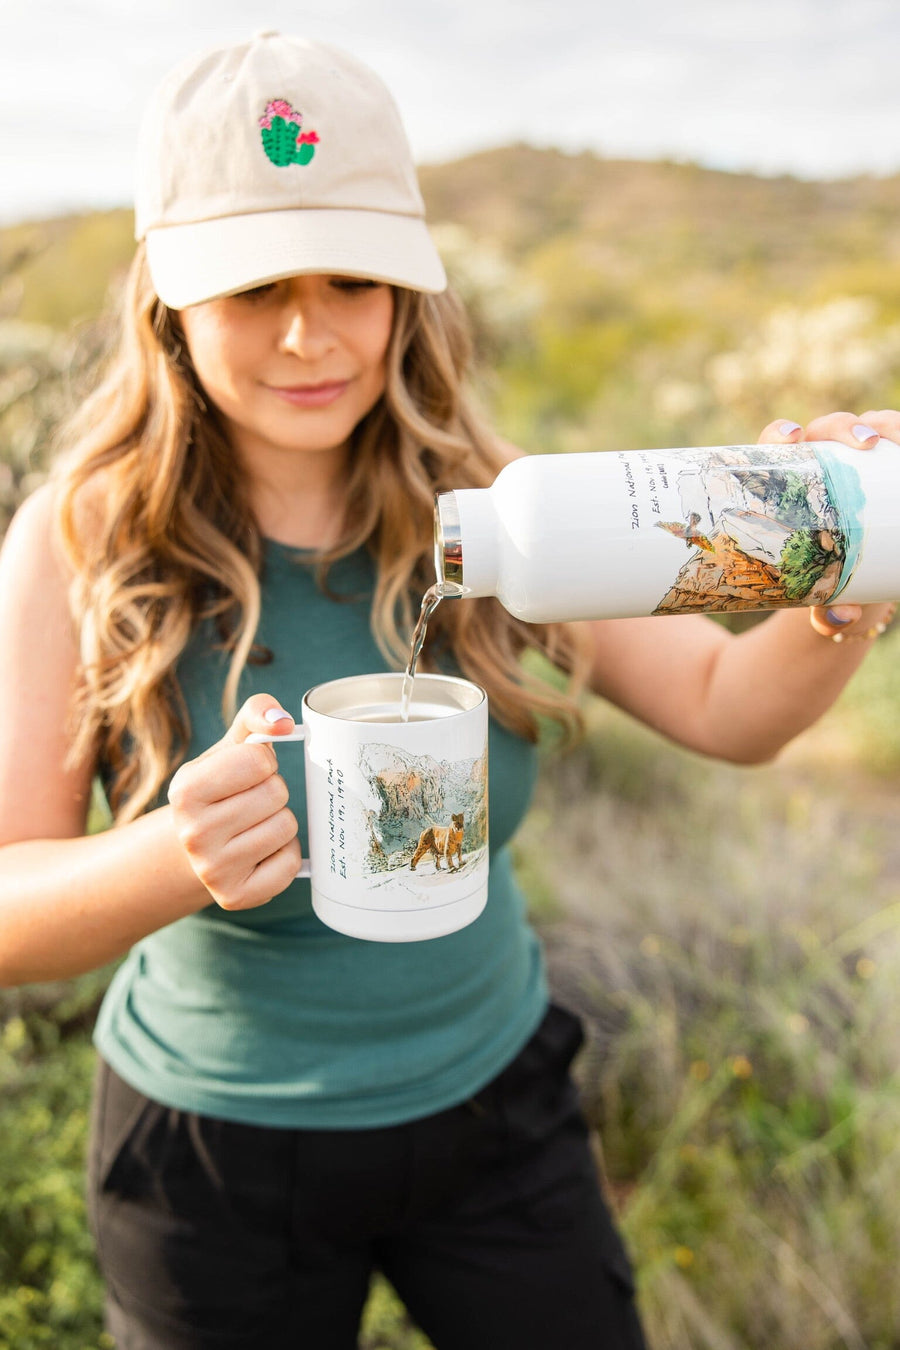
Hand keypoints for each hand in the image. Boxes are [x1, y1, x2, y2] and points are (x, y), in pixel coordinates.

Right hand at [168, 694, 300, 910]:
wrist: (199, 846)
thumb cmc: (222, 787)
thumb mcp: (231, 745)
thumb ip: (257, 714)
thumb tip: (283, 722)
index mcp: (185, 789)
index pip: (259, 760)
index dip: (263, 763)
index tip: (246, 775)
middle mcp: (192, 832)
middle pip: (276, 794)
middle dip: (272, 793)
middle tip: (250, 803)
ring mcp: (212, 869)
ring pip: (286, 827)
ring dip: (279, 822)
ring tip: (253, 826)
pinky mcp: (235, 897)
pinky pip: (290, 864)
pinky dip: (284, 855)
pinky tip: (260, 853)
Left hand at [756, 410, 899, 639]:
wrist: (852, 586)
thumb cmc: (825, 585)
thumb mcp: (823, 598)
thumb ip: (827, 610)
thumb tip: (838, 618)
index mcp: (790, 485)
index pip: (777, 447)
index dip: (780, 433)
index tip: (791, 437)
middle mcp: (821, 465)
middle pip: (826, 430)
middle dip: (843, 426)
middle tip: (864, 443)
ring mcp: (855, 464)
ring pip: (867, 428)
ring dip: (882, 423)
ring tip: (895, 437)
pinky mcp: (884, 467)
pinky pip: (895, 442)